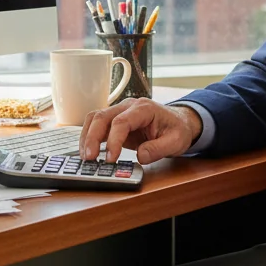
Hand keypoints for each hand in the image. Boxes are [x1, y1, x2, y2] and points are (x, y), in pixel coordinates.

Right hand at [79, 98, 203, 164]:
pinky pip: (97, 125)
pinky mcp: (115, 121)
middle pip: (103, 116)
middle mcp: (129, 106)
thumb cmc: (178, 129)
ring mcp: (120, 112)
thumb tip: (141, 156)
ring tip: (85, 156)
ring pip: (95, 118)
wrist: (180, 122)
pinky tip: (88, 151)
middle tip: (89, 157)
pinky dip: (89, 137)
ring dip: (87, 136)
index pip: (122, 121)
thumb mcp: (176, 141)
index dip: (113, 140)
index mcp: (144, 108)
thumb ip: (159, 149)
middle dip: (92, 137)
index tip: (110, 158)